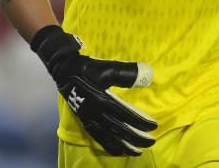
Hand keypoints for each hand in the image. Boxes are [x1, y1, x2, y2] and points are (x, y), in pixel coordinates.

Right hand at [30, 25, 157, 155]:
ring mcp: (89, 118)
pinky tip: (116, 149)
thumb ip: (127, 73)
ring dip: (124, 146)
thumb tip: (148, 75)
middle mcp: (96, 113)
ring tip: (137, 152)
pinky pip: (97, 137)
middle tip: (151, 142)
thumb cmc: (87, 68)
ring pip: (109, 137)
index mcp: (103, 101)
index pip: (127, 116)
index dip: (141, 123)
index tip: (154, 127)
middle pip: (120, 130)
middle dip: (136, 138)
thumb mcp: (107, 68)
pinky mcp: (84, 120)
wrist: (64, 69)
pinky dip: (108, 145)